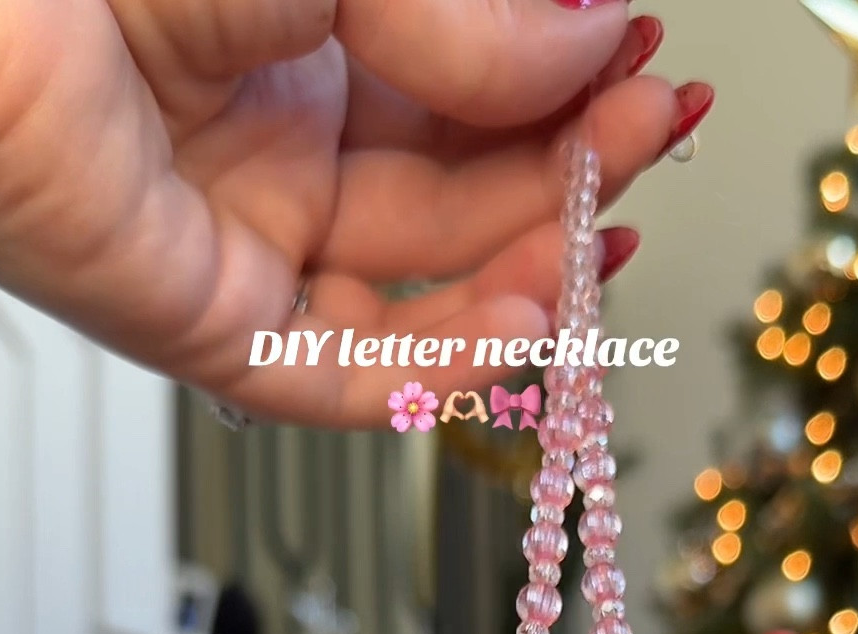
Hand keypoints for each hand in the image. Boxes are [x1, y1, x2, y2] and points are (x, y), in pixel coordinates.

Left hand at [0, 0, 687, 424]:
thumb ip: (464, 17)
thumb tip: (590, 44)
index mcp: (298, 39)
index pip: (469, 93)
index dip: (565, 89)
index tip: (646, 63)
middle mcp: (273, 140)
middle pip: (459, 192)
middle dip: (566, 171)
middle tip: (654, 132)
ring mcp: (241, 237)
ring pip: (414, 290)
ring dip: (524, 272)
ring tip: (609, 234)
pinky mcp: (203, 325)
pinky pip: (338, 374)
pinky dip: (436, 366)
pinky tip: (525, 323)